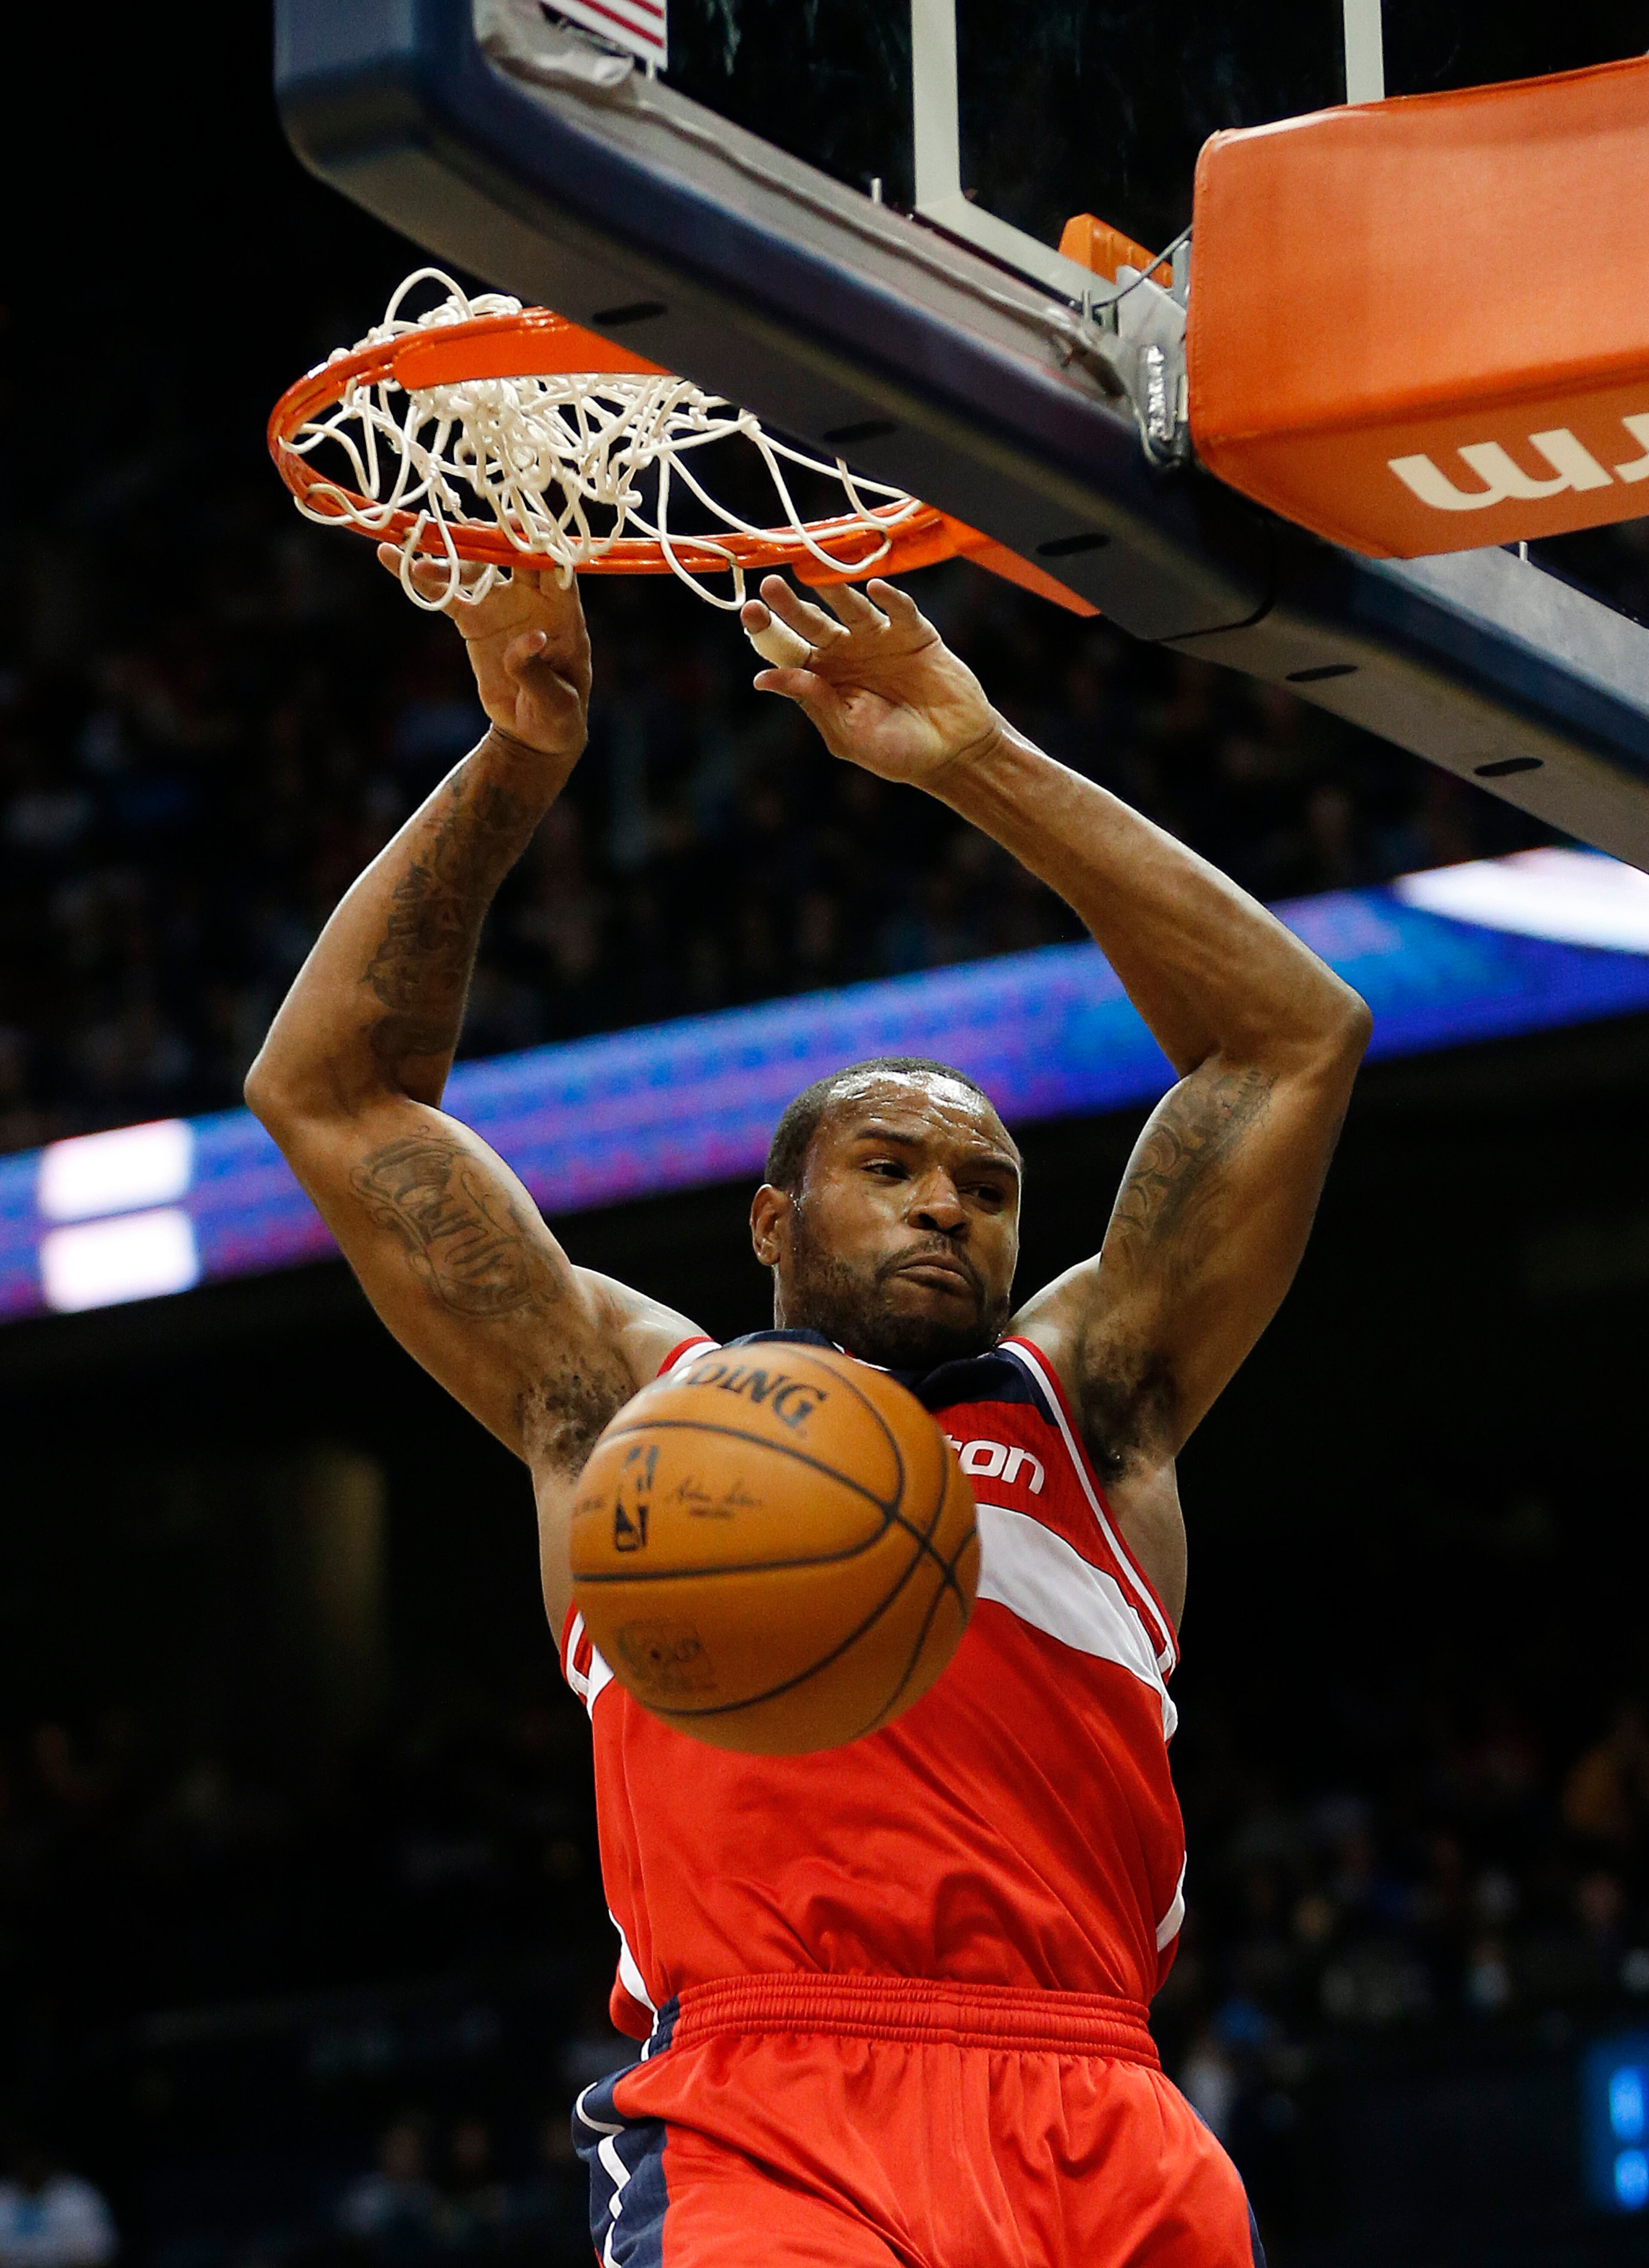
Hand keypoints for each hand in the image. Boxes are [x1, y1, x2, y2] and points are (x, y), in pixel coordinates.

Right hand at [378, 548, 591, 765]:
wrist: (532, 731)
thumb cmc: (559, 715)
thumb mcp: (556, 701)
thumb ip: (537, 671)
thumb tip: (530, 639)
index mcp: (563, 612)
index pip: (554, 566)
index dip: (538, 542)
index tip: (517, 525)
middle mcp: (531, 599)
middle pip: (512, 556)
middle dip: (491, 538)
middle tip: (469, 530)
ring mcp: (501, 605)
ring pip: (475, 569)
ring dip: (449, 558)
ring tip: (420, 561)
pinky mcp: (473, 620)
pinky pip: (444, 595)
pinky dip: (419, 578)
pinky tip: (391, 556)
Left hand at [740, 576, 1001, 787]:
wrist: (953, 753)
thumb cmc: (897, 752)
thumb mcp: (848, 734)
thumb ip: (812, 701)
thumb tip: (764, 677)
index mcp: (821, 677)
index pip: (785, 649)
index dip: (766, 631)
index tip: (751, 613)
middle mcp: (844, 651)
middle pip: (810, 621)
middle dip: (790, 604)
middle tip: (771, 586)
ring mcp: (878, 638)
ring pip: (850, 607)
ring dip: (833, 591)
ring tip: (815, 576)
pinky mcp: (914, 633)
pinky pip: (899, 610)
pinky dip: (889, 598)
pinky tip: (874, 589)